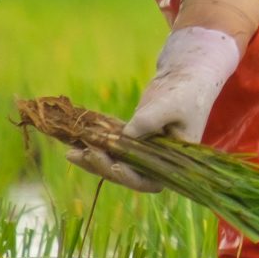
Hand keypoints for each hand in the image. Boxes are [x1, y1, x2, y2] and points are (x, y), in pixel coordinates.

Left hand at [71, 27, 241, 192]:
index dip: (131, 178)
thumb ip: (149, 120)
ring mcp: (144, 151)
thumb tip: (124, 136)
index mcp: (175, 160)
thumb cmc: (187, 92)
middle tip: (87, 153)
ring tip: (71, 153)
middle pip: (128, 174)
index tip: (115, 166)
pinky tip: (75, 144)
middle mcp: (158, 161)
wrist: (186, 77)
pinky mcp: (133, 139)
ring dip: (94, 160)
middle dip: (105, 167)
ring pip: (116, 163)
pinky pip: (112, 148)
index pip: (151, 180)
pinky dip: (96, 146)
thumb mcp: (170, 105)